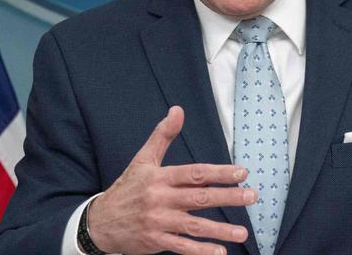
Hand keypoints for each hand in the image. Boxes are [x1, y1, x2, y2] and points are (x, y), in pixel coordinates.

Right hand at [87, 106, 255, 254]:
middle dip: (228, 197)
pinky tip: (220, 253)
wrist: (100, 222)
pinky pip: (181, 247)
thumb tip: (178, 110)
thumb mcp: (143, 159)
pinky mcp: (155, 241)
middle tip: (252, 196)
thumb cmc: (128, 187)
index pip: (195, 174)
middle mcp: (160, 199)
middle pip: (199, 198)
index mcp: (160, 177)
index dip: (219, 173)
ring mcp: (158, 222)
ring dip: (220, 230)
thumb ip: (163, 135)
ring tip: (243, 232)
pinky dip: (200, 251)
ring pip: (194, 226)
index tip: (242, 173)